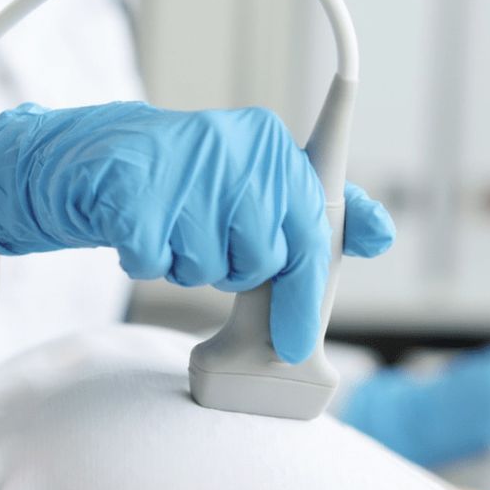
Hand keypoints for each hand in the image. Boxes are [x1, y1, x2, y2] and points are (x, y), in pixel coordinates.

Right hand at [0, 102, 392, 363]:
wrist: (107, 158)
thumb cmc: (195, 184)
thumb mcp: (261, 185)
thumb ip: (317, 211)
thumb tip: (382, 234)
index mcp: (274, 146)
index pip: (309, 231)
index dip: (303, 294)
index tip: (296, 344)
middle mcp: (237, 149)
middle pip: (260, 261)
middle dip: (237, 270)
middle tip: (213, 243)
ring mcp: (186, 170)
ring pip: (209, 269)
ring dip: (191, 264)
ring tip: (176, 224)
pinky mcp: (137, 196)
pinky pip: (158, 267)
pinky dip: (150, 263)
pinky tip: (145, 228)